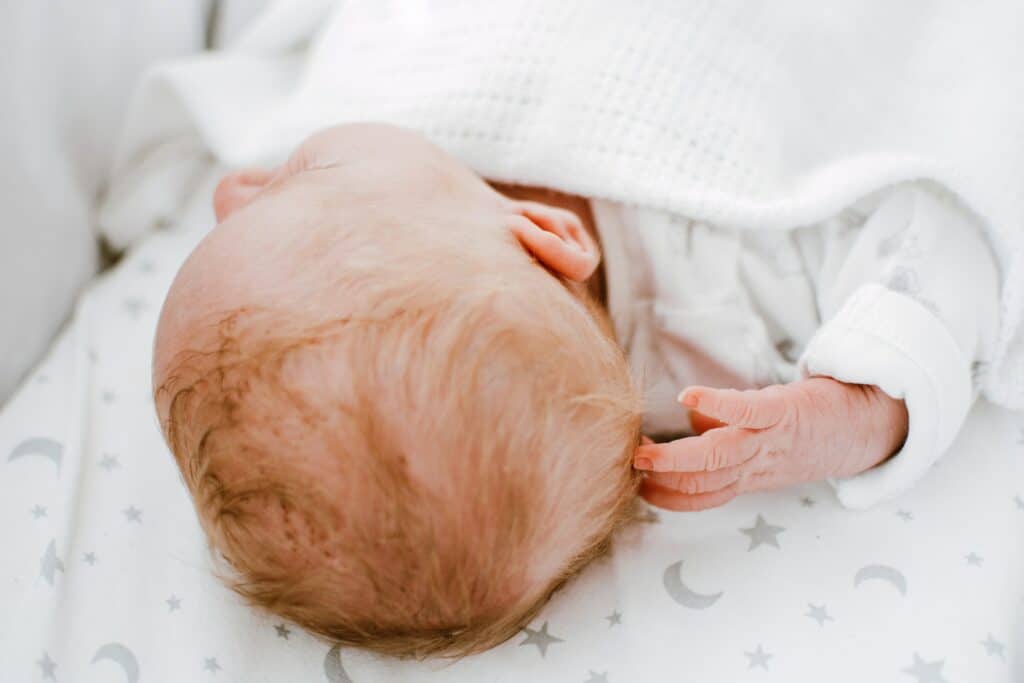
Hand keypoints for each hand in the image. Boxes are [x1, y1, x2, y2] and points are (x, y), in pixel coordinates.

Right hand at [634, 377, 907, 510]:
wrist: (872, 424)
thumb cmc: (813, 432)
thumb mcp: (768, 447)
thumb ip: (730, 439)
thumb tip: (693, 417)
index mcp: (751, 475)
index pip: (705, 495)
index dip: (670, 496)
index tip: (638, 487)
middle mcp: (758, 464)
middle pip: (705, 480)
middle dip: (665, 479)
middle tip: (630, 469)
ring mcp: (770, 439)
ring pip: (718, 455)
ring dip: (678, 458)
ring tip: (644, 451)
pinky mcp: (785, 411)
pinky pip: (748, 411)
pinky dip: (718, 405)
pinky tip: (689, 397)